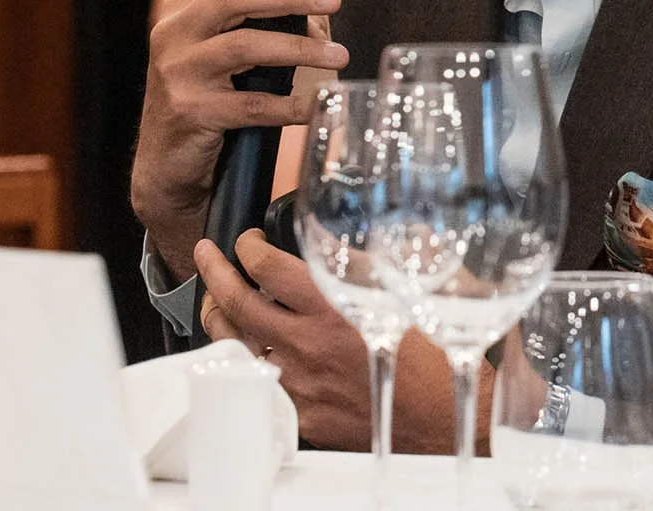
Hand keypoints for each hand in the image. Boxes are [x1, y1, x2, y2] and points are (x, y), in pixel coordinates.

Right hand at [130, 0, 345, 280]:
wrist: (165, 165)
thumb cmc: (208, 100)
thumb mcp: (225, 54)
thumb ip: (260, 26)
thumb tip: (322, 13)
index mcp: (182, 10)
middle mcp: (172, 34)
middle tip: (335, 0)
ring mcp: (177, 72)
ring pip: (243, 46)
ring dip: (299, 48)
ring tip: (339, 55)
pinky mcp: (189, 112)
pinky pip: (250, 104)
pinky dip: (289, 104)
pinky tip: (315, 105)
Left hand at [197, 232, 491, 453]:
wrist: (446, 417)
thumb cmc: (438, 354)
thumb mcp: (411, 288)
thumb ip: (374, 260)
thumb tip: (351, 235)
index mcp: (335, 305)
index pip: (266, 267)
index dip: (247, 247)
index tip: (247, 240)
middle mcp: (309, 344)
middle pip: (237, 303)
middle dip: (213, 272)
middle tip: (206, 255)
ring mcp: (300, 382)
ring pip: (236, 344)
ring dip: (217, 316)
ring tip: (213, 299)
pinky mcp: (302, 414)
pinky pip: (260, 381)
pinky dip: (246, 359)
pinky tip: (244, 348)